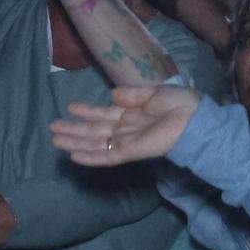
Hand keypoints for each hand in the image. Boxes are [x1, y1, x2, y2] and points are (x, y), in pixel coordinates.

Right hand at [52, 84, 200, 165]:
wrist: (196, 120)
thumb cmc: (181, 104)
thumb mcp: (155, 93)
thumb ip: (133, 95)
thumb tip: (113, 95)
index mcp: (133, 112)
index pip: (105, 113)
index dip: (87, 111)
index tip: (70, 107)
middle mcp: (127, 128)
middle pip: (95, 130)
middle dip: (74, 130)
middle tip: (53, 128)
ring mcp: (128, 141)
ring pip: (96, 144)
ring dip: (76, 143)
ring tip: (55, 141)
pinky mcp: (131, 152)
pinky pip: (108, 156)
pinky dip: (91, 157)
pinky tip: (74, 156)